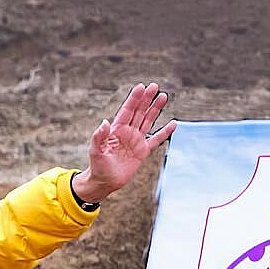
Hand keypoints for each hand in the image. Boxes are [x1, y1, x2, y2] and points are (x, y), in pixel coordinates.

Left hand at [72, 83, 175, 204]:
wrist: (105, 182)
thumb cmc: (98, 166)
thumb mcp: (96, 151)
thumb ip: (99, 137)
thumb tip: (104, 122)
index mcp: (116, 130)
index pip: (127, 110)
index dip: (134, 99)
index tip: (141, 87)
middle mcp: (127, 132)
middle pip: (139, 112)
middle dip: (146, 99)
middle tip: (155, 86)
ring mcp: (136, 140)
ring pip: (148, 121)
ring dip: (155, 109)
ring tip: (163, 96)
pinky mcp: (142, 151)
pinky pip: (156, 140)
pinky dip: (165, 132)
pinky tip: (173, 124)